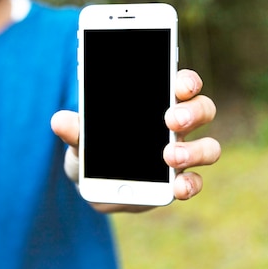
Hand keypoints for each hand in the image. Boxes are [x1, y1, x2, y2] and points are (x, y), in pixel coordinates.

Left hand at [50, 69, 220, 211]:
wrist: (92, 182)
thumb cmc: (92, 147)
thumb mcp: (79, 137)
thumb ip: (74, 130)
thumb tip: (59, 120)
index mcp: (155, 102)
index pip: (181, 83)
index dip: (186, 81)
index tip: (180, 85)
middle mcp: (175, 125)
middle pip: (202, 109)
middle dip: (191, 112)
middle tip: (171, 120)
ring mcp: (181, 153)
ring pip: (208, 146)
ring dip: (194, 150)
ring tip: (170, 157)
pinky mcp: (177, 181)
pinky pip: (195, 182)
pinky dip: (190, 184)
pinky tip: (177, 187)